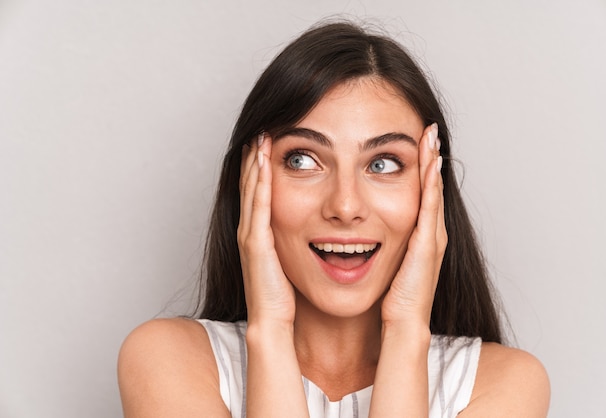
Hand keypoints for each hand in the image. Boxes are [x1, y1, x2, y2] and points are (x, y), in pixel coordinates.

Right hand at [237, 133, 295, 325]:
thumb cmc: (284, 296)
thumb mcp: (290, 260)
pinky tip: (263, 164)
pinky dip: (260, 184)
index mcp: (260, 232)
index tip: (269, 142)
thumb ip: (294, 242)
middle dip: (254, 156)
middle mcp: (251, 230)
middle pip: (250, 185)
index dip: (260, 166)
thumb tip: (314, 227)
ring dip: (254, 162)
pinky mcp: (255, 245)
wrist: (272, 322)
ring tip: (260, 137)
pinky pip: (258, 208)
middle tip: (260, 130)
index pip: (259, 191)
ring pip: (251, 191)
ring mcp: (250, 236)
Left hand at [381, 123, 446, 328]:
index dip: (421, 167)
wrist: (401, 324)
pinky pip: (430, 206)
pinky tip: (430, 161)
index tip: (417, 141)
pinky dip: (431, 183)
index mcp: (419, 235)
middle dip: (431, 156)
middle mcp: (430, 232)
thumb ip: (380, 244)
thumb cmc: (391, 297)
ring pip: (434, 190)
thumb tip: (360, 227)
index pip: (421, 193)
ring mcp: (433, 237)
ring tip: (431, 134)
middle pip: (432, 186)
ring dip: (433, 162)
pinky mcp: (428, 244)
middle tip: (429, 128)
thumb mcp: (386, 262)